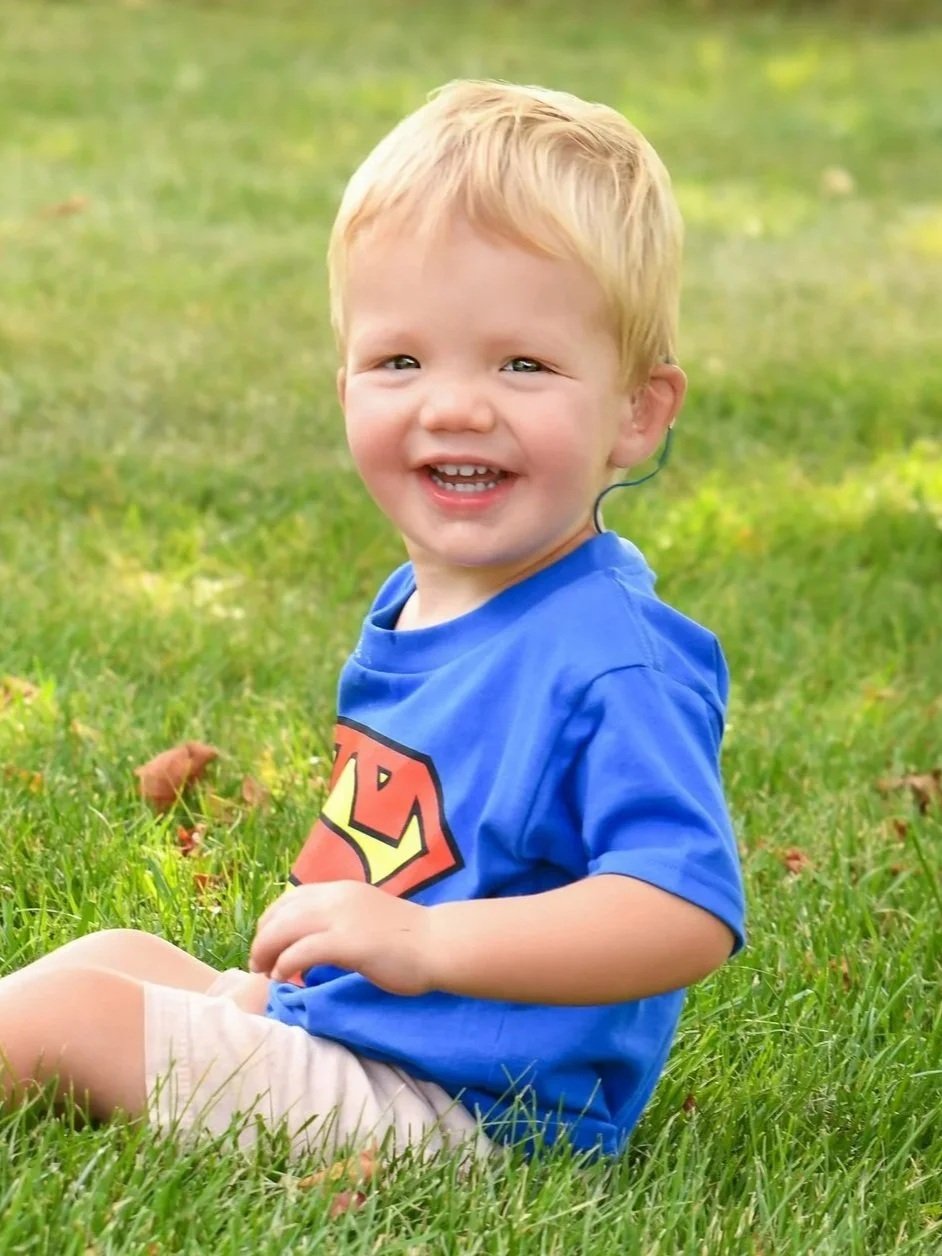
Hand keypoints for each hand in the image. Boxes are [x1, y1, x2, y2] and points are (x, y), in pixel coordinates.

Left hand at [248, 881, 434, 995]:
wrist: (437, 943)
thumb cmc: (407, 937)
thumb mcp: (365, 915)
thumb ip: (340, 920)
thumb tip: (312, 940)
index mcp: (340, 890)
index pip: (290, 898)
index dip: (270, 920)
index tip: (266, 943)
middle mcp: (336, 897)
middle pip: (281, 913)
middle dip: (262, 939)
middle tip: (258, 964)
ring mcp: (342, 918)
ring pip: (285, 930)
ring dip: (267, 952)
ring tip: (265, 973)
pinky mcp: (347, 942)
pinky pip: (302, 951)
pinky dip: (286, 965)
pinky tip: (285, 978)